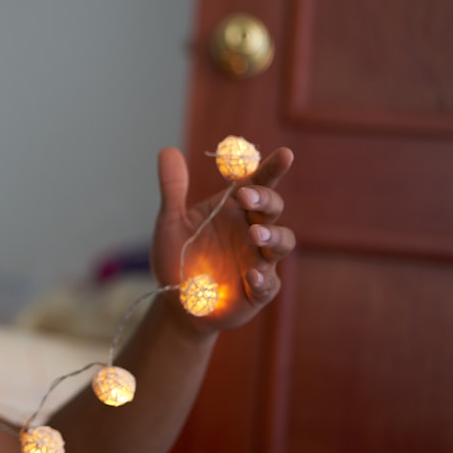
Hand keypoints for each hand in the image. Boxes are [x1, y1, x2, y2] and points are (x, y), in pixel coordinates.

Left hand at [150, 146, 294, 330]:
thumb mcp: (170, 223)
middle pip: (273, 208)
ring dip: (272, 236)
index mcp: (234, 210)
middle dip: (265, 200)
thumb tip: (167, 150)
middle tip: (246, 197)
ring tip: (254, 234)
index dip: (273, 168)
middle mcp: (251, 231)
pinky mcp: (259, 291)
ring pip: (282, 242)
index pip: (258, 183)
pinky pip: (268, 284)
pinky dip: (262, 279)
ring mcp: (259, 261)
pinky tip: (251, 276)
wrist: (175, 302)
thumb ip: (173, 189)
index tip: (285, 154)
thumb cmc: (177, 257)